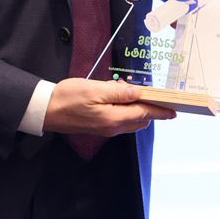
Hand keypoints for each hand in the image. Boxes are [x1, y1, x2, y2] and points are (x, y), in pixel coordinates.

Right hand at [42, 78, 176, 136]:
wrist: (45, 110)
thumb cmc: (68, 97)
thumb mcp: (95, 89)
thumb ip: (119, 92)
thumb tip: (138, 93)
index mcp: (113, 118)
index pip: (144, 114)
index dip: (160, 111)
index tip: (174, 110)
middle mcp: (112, 127)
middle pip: (140, 120)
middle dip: (151, 110)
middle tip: (157, 96)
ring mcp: (105, 129)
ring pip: (130, 121)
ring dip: (138, 110)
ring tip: (138, 94)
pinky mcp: (98, 127)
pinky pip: (120, 120)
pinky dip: (127, 111)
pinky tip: (122, 98)